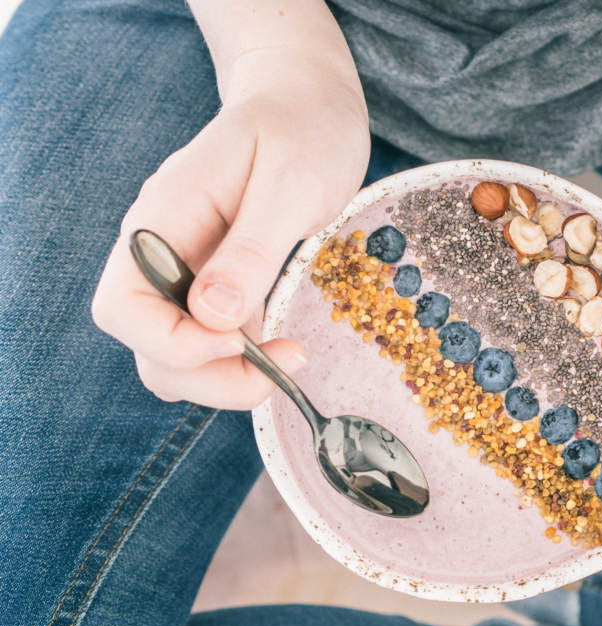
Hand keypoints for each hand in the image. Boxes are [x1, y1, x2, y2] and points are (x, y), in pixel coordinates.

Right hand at [92, 50, 369, 408]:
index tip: (245, 338)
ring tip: (293, 356)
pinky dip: (246, 361)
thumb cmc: (302, 130)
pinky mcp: (223, 286)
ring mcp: (191, 272)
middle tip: (286, 365)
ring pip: (181, 356)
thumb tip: (213, 316)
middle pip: (150, 347)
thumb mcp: (290, 183)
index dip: (175, 342)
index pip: (124, 307)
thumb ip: (251, 248)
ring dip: (229, 376)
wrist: (309, 104)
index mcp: (164, 220)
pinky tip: (289, 348)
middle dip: (209, 375)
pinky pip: (216, 342)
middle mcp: (165, 253)